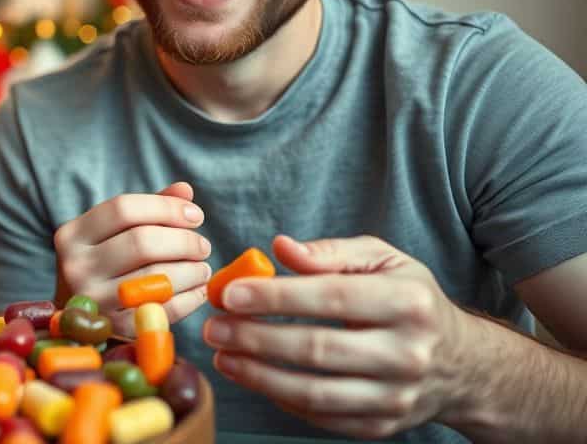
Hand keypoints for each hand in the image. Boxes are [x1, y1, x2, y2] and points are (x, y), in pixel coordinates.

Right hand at [54, 181, 211, 332]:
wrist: (79, 323)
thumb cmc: (103, 268)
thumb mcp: (112, 234)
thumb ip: (147, 209)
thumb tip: (185, 191)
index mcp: (72, 234)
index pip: (124, 208)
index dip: (166, 208)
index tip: (196, 216)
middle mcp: (76, 266)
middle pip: (142, 242)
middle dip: (184, 241)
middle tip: (203, 246)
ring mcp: (93, 301)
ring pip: (156, 277)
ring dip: (192, 270)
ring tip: (203, 268)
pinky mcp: (115, 329)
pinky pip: (164, 309)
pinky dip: (190, 298)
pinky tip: (197, 290)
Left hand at [203, 234, 472, 438]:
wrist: (462, 364)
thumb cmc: (409, 300)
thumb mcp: (384, 261)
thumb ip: (331, 252)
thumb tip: (280, 248)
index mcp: (408, 303)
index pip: (331, 297)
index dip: (275, 297)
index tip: (229, 293)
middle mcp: (407, 353)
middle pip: (317, 349)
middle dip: (255, 338)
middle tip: (214, 327)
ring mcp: (396, 396)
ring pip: (314, 392)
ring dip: (258, 375)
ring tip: (223, 355)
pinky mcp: (382, 426)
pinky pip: (321, 417)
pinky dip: (281, 398)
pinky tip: (253, 376)